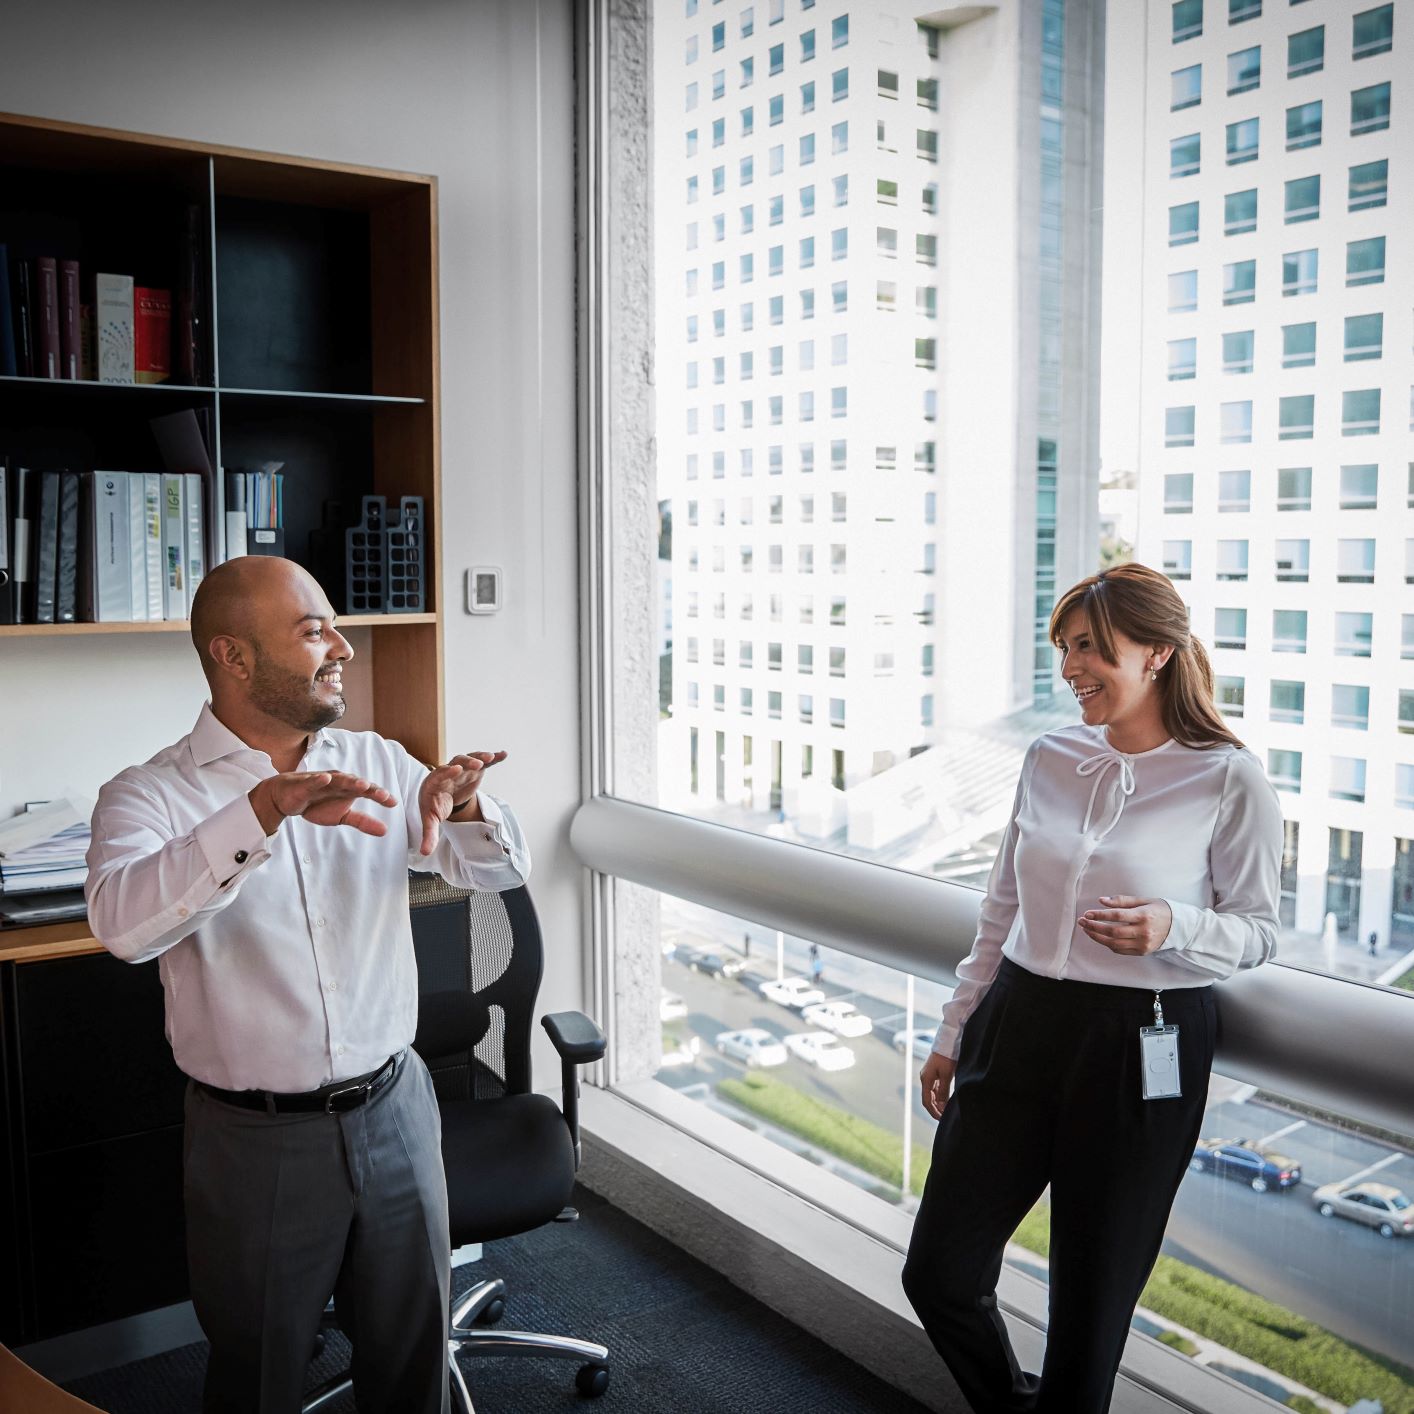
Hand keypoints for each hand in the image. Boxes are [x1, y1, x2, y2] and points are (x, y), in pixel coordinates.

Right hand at [249, 772, 397, 836]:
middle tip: (382, 795)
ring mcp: (322, 781)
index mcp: (349, 789)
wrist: (287, 798)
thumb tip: (385, 831)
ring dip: (350, 781)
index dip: (380, 796)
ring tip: (362, 785)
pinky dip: (319, 779)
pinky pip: (313, 781)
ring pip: (338, 780)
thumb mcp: (342, 816)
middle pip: (356, 784)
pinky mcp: (305, 784)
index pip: (368, 791)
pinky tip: (326, 778)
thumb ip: (363, 821)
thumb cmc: (317, 804)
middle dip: (369, 788)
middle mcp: (339, 782)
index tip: (393, 802)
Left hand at [418, 751, 507, 856]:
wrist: (441, 795)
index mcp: (435, 782)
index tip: (455, 770)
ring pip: (470, 759)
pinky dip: (493, 758)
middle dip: (466, 763)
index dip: (447, 772)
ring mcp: (462, 769)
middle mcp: (448, 771)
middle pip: (456, 763)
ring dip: (479, 757)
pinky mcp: (474, 770)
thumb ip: (429, 834)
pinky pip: (483, 762)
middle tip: (476, 764)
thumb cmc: (434, 805)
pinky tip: (503, 755)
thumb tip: (424, 853)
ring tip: (490, 758)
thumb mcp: (431, 819)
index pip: (440, 774)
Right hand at [920, 1052, 955, 1120]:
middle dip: (935, 1109)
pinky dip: (940, 1097)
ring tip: (946, 1112)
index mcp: (926, 1079)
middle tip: (944, 1118)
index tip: (941, 1119)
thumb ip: (943, 1091)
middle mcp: (925, 1078)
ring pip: (932, 1094)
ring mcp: (929, 1076)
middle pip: (928, 1099)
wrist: (948, 1042)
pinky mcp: (934, 1074)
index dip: (933, 1111)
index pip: (927, 1101)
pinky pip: (935, 1089)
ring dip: (938, 1104)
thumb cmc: (947, 1057)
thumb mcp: (947, 1075)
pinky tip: (946, 1101)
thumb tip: (941, 1105)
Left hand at [1078, 895, 1172, 955]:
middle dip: (1094, 927)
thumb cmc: (1160, 910)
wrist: (1180, 927)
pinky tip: (1101, 937)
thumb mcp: (1143, 900)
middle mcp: (1143, 931)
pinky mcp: (1143, 952)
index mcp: (1144, 915)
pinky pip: (1121, 950)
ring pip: (1114, 944)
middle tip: (1082, 922)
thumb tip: (1102, 901)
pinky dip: (1109, 944)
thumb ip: (1122, 901)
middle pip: (1113, 931)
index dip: (1100, 915)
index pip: (1117, 916)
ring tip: (1087, 930)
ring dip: (1098, 937)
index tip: (1087, 914)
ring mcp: (1143, 944)